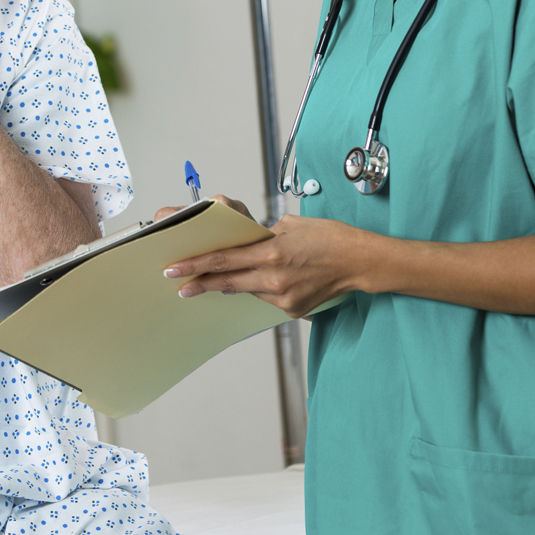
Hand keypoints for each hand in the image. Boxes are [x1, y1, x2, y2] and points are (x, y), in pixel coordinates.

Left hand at [161, 196, 361, 317]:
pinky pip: (266, 298)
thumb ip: (264, 236)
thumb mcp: (291, 225)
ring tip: (218, 280)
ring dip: (233, 285)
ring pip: (247, 290)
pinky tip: (268, 280)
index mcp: (270, 252)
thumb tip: (246, 243)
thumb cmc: (329, 237)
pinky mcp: (292, 308)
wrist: (359, 261)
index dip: (195, 265)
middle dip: (201, 283)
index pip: (223, 259)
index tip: (175, 269)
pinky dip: (262, 289)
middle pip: (227, 281)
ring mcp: (283, 296)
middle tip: (181, 286)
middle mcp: (273, 277)